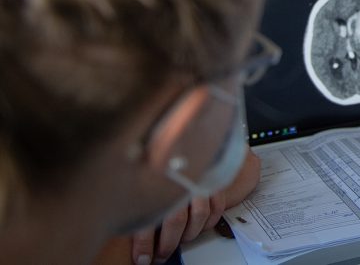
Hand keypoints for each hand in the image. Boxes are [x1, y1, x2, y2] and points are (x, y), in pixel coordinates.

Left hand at [129, 149, 259, 263]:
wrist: (183, 129)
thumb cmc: (155, 153)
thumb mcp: (136, 172)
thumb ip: (134, 193)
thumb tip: (120, 220)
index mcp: (153, 179)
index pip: (147, 219)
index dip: (144, 245)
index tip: (143, 260)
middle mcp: (178, 179)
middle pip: (176, 220)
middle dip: (168, 244)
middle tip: (162, 255)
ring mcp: (198, 178)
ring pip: (199, 215)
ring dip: (191, 233)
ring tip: (183, 239)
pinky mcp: (214, 176)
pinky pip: (218, 205)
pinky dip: (211, 219)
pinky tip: (201, 226)